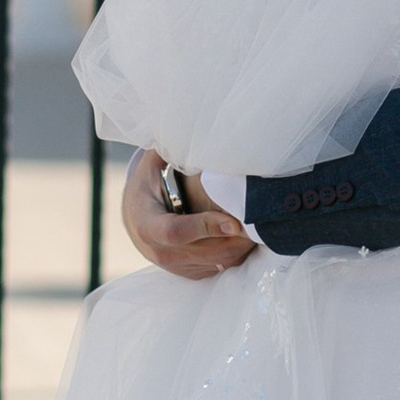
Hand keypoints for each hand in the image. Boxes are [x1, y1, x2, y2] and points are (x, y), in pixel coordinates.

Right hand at [123, 146, 255, 280]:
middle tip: (264, 219)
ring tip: (264, 224)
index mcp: (148, 225)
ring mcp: (177, 267)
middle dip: (237, 237)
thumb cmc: (147, 189)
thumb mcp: (149, 169)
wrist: (135, 222)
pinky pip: (221, 267)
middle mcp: (161, 252)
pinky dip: (239, 252)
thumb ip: (166, 151)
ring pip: (218, 262)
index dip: (206, 228)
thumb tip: (186, 125)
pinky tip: (252, 233)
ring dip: (243, 245)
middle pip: (207, 251)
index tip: (234, 222)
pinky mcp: (192, 274)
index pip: (177, 232)